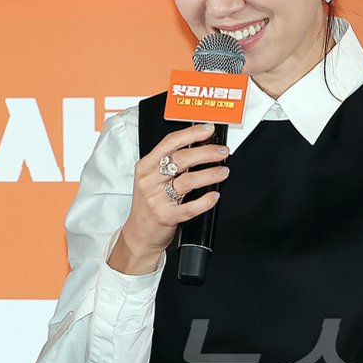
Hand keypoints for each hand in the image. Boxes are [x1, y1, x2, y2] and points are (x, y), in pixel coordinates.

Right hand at [109, 123, 229, 274]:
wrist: (139, 233)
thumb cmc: (148, 204)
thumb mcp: (150, 178)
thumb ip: (168, 163)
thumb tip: (197, 147)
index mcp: (145, 166)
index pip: (170, 142)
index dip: (191, 133)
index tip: (208, 130)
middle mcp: (149, 180)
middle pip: (182, 159)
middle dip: (207, 152)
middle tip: (222, 151)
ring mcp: (156, 199)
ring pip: (188, 181)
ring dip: (210, 174)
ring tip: (223, 172)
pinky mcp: (166, 216)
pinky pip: (190, 207)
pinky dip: (205, 201)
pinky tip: (214, 196)